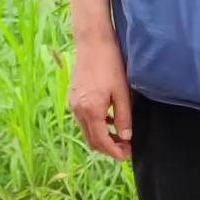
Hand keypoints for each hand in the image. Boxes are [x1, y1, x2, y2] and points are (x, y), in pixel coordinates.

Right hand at [69, 30, 134, 160]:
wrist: (92, 43)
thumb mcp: (122, 93)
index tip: (126, 156)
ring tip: (120, 136)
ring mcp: (73, 103)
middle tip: (125, 148)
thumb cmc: (110, 64)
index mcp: (90, 110)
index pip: (101, 141)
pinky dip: (96, 125)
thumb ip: (123, 117)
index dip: (114, 152)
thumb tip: (125, 137)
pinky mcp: (73, 97)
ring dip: (102, 137)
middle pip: (91, 140)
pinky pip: (84, 119)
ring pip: (87, 130)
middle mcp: (78, 110)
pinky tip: (109, 120)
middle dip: (108, 148)